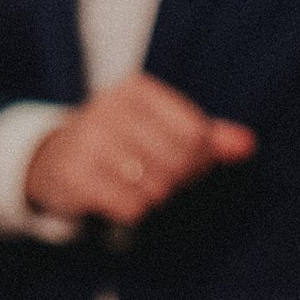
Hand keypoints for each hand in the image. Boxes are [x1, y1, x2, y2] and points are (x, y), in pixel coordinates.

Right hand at [24, 72, 254, 228]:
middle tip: (154, 177)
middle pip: (177, 162)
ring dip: (151, 195)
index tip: (178, 160)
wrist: (51, 159)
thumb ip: (206, 137)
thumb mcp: (161, 129)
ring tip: (131, 184)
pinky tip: (113, 195)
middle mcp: (108, 108)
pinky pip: (130, 206)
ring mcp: (87, 140)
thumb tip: (247, 144)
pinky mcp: (74, 175)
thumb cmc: (119, 142)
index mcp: (136, 90)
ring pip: (156, 187)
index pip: (196, 134)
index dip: (197, 159)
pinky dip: (129, 209)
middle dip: (174, 179)